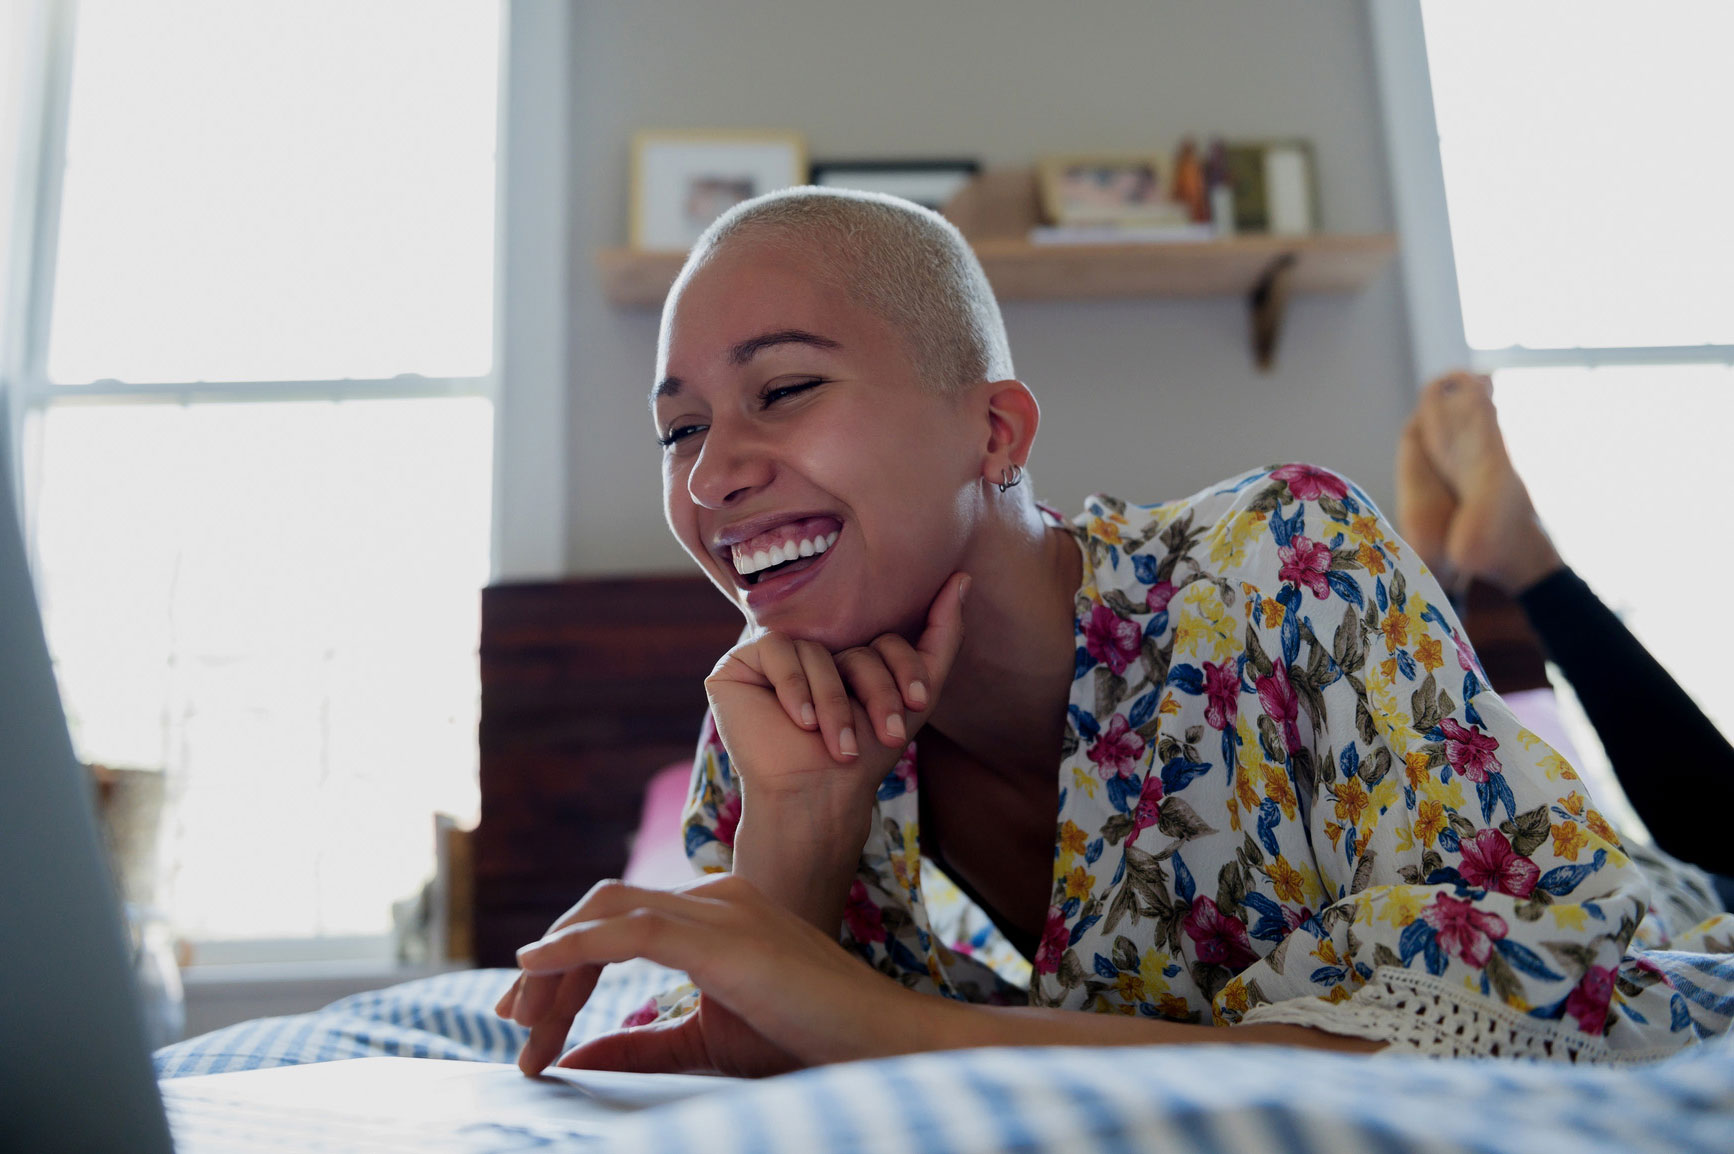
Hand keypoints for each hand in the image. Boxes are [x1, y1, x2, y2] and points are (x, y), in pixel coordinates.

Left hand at [493, 873, 932, 1076]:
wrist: (881, 1040)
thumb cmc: (809, 1039)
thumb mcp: (709, 1041)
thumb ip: (646, 1043)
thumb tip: (581, 1055)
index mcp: (716, 911)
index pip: (620, 921)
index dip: (566, 966)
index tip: (531, 1021)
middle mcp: (714, 896)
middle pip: (602, 909)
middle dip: (548, 963)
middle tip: (511, 1020)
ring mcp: (720, 909)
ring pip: (606, 915)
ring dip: (553, 966)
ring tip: (520, 1019)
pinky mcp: (721, 938)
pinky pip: (628, 929)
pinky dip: (574, 947)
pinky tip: (536, 969)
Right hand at [704, 572, 969, 818]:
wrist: (817, 796)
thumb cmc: (865, 755)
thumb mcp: (916, 696)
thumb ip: (942, 636)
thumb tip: (963, 577)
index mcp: (849, 656)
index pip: (885, 640)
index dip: (906, 669)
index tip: (918, 705)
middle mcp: (811, 651)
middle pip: (855, 647)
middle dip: (877, 691)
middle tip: (885, 733)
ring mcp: (772, 657)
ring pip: (816, 651)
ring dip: (834, 703)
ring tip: (837, 744)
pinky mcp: (738, 666)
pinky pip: (775, 648)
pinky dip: (795, 687)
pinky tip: (800, 721)